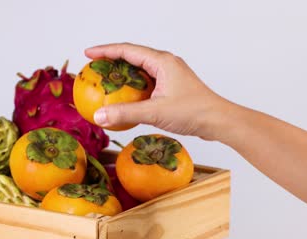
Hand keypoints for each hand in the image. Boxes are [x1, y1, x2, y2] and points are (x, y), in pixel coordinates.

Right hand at [86, 42, 231, 139]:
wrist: (218, 121)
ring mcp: (169, 74)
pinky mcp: (171, 86)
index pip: (127, 50)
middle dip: (112, 60)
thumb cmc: (194, 112)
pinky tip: (125, 98)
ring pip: (140, 69)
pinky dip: (133, 86)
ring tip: (106, 82)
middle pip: (132, 56)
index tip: (88, 54)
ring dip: (123, 74)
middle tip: (94, 68)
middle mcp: (165, 63)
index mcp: (162, 62)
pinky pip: (147, 81)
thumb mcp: (155, 112)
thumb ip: (126, 113)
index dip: (105, 50)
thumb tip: (99, 116)